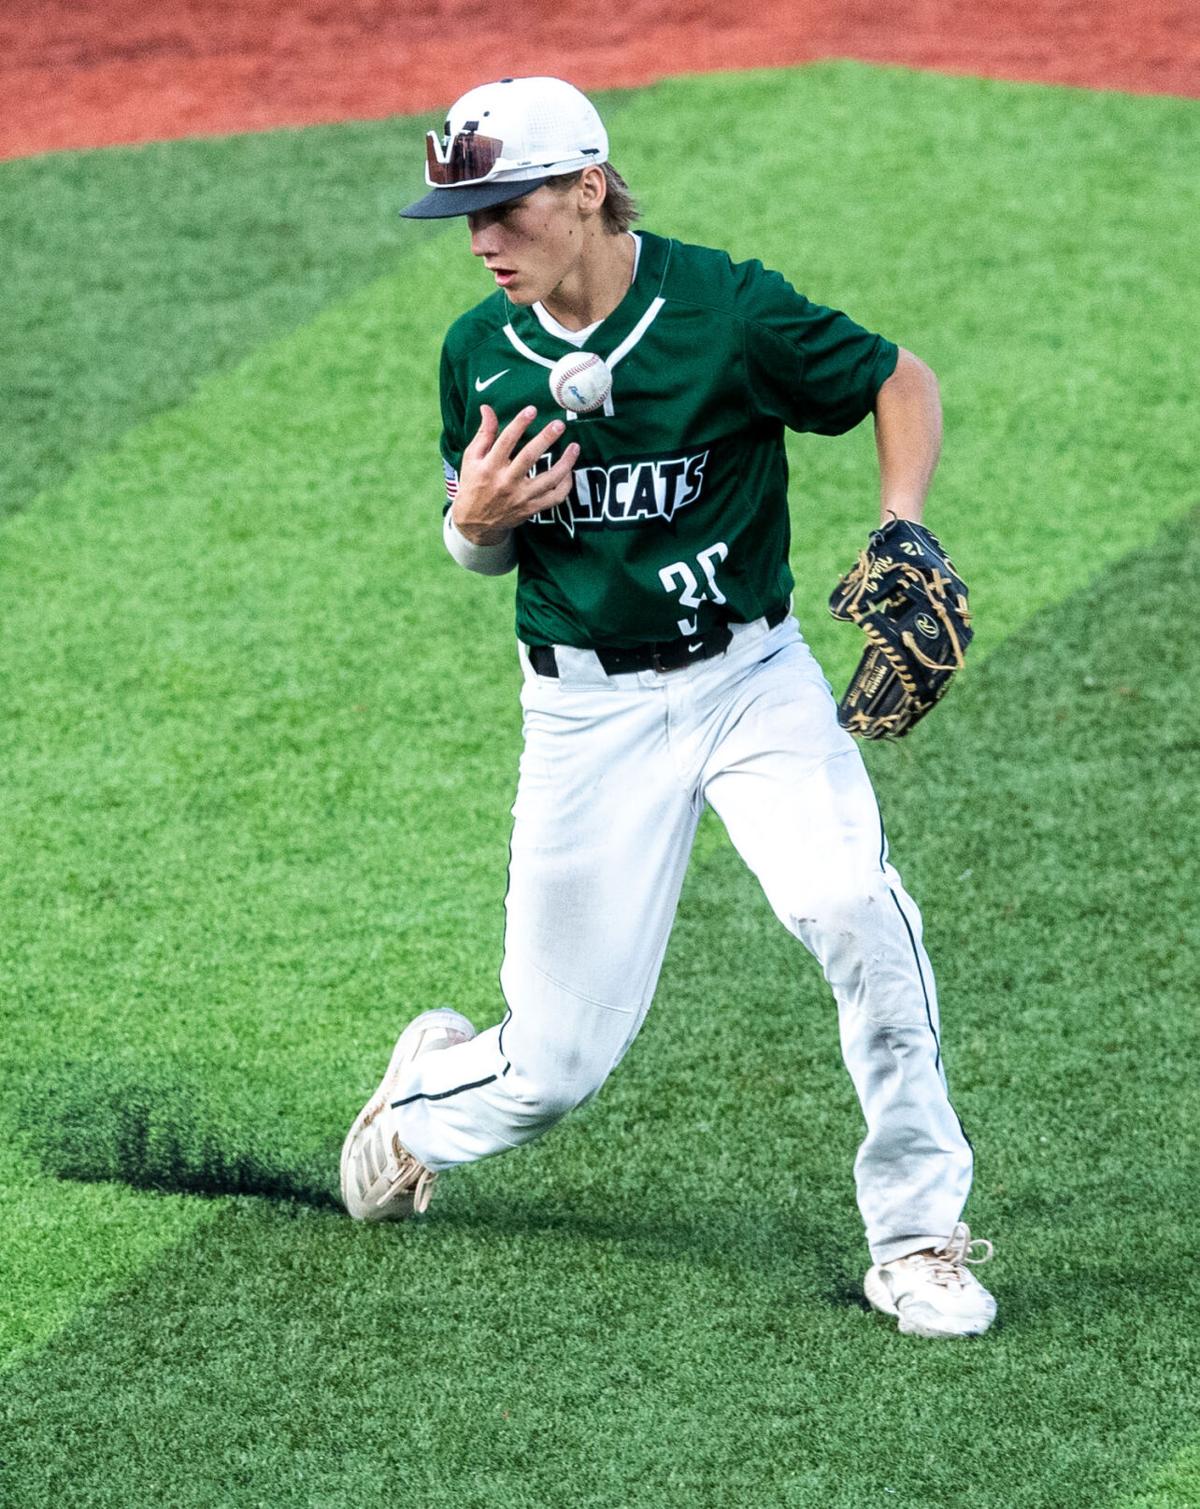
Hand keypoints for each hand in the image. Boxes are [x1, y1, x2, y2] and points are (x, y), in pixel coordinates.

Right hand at [452, 405, 579, 544]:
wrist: (475, 522)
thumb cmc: (474, 484)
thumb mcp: (472, 458)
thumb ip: (483, 433)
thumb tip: (487, 408)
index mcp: (489, 467)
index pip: (506, 441)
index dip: (519, 424)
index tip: (532, 410)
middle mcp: (506, 482)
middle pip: (529, 457)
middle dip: (546, 439)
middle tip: (559, 425)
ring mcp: (520, 497)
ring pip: (548, 479)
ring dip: (565, 463)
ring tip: (575, 447)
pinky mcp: (531, 509)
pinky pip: (554, 498)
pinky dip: (565, 486)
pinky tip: (569, 472)